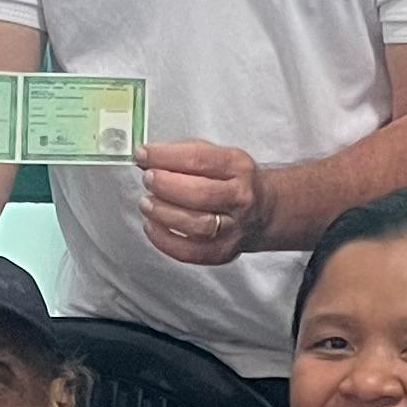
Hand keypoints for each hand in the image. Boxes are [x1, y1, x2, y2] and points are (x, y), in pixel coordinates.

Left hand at [140, 139, 274, 264]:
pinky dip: (165, 240)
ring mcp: (233, 228)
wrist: (263, 210)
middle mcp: (239, 198)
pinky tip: (152, 226)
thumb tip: (146, 159)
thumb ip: (183, 154)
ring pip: (196, 225)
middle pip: (200, 194)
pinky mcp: (223, 251)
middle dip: (166, 185)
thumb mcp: (217, 156)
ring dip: (164, 213)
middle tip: (148, 179)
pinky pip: (191, 252)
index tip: (143, 154)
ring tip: (147, 203)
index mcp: (237, 167)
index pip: (200, 159)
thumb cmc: (231, 180)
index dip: (166, 156)